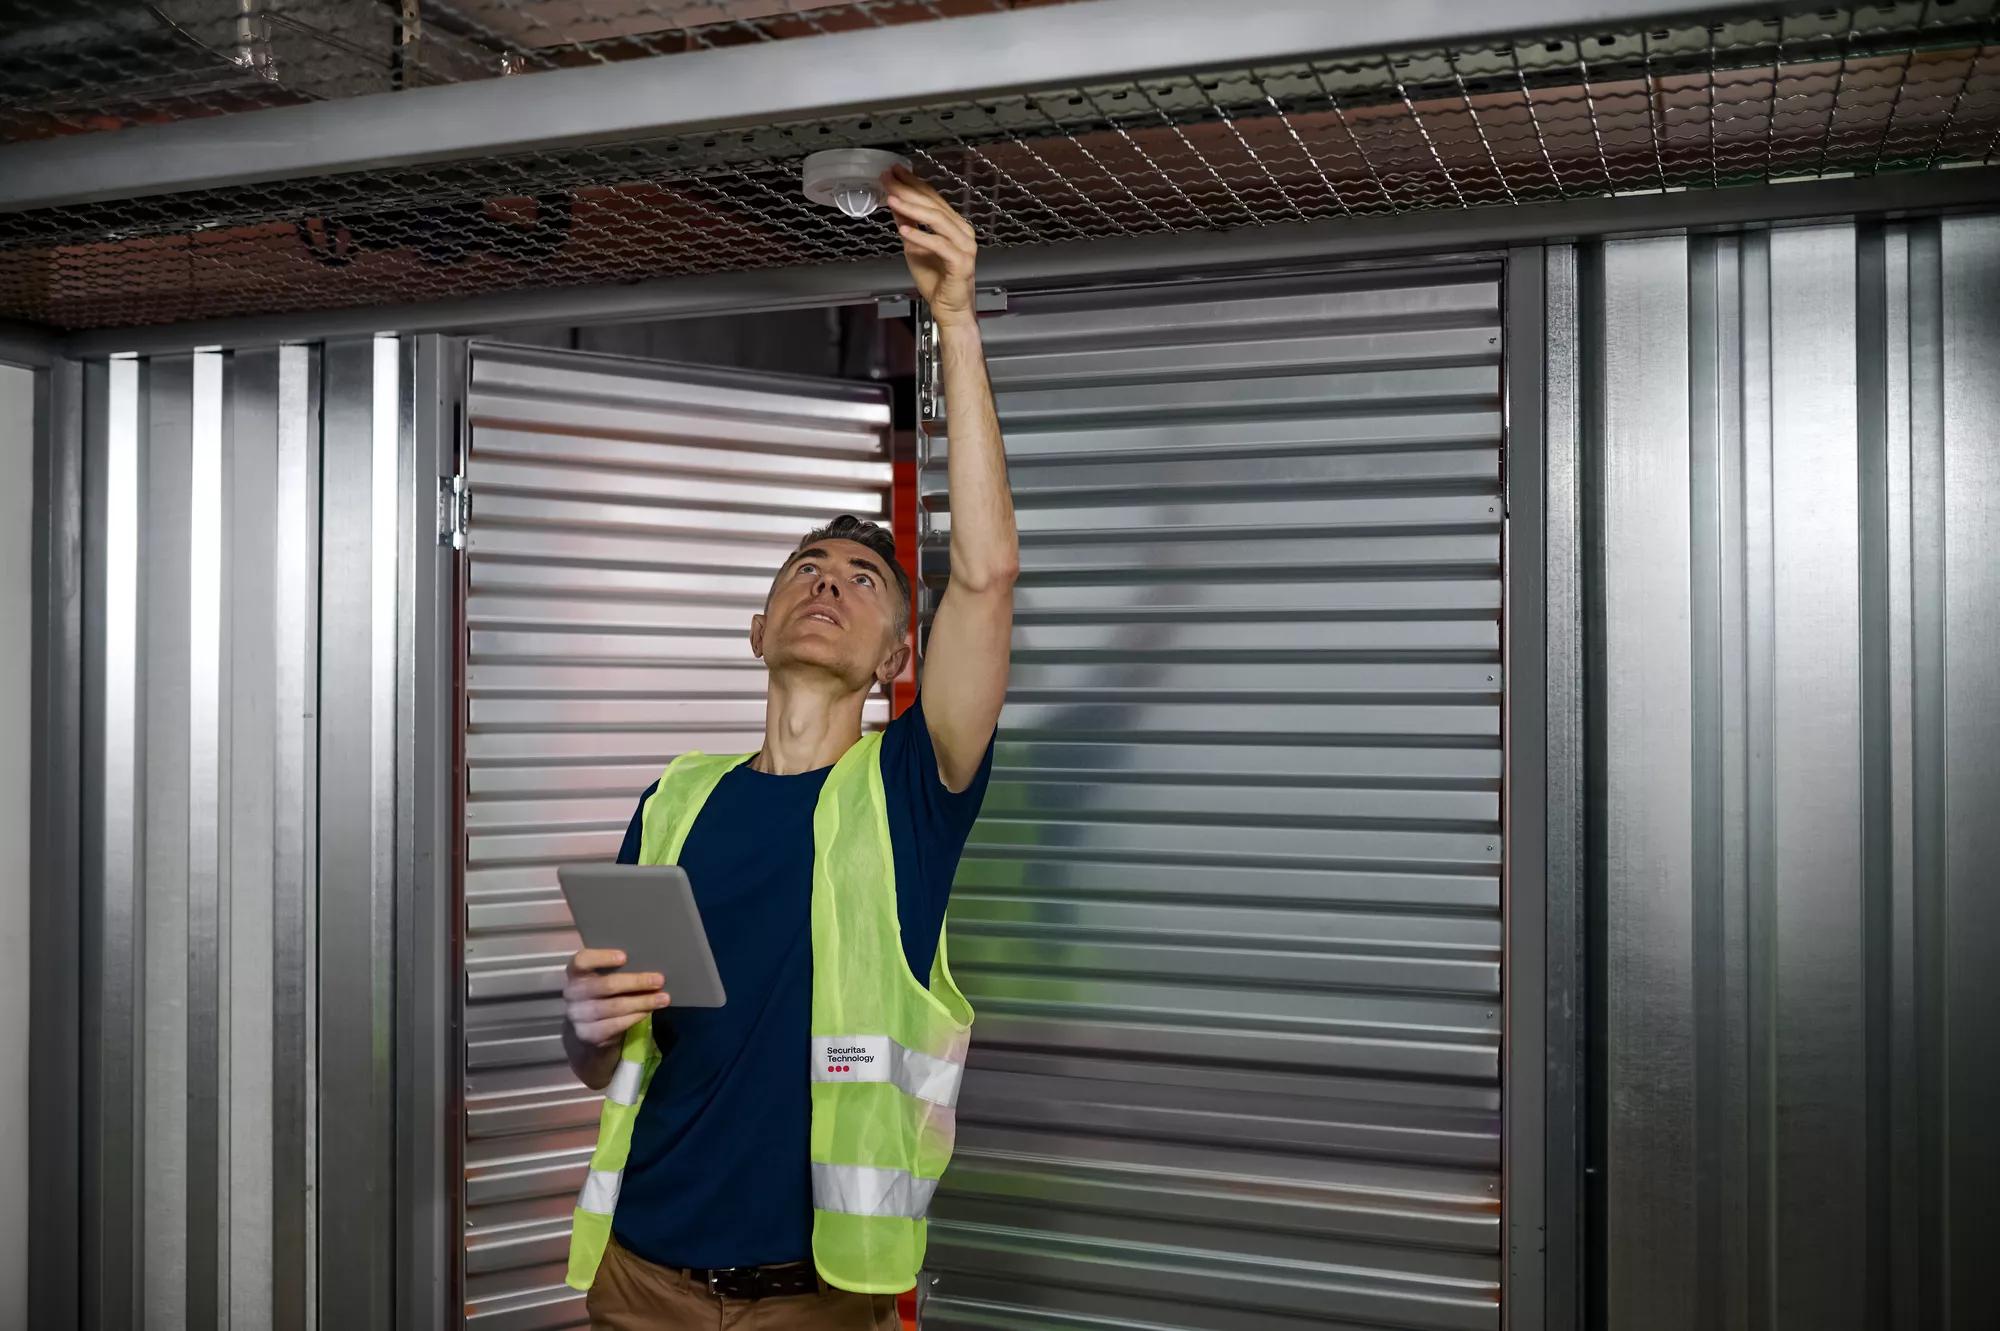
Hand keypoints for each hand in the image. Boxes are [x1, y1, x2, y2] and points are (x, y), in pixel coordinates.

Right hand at [562, 947, 668, 1048]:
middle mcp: (572, 993)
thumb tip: (650, 962)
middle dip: (636, 982)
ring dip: (642, 1002)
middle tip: (659, 980)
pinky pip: (615, 1025)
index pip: (581, 961)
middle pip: (605, 985)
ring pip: (614, 1007)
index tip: (624, 957)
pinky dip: (635, 1017)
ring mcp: (578, 1016)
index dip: (602, 958)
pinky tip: (648, 1011)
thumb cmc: (603, 993)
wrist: (588, 1027)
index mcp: (575, 973)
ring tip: (663, 999)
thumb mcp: (603, 977)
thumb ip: (618, 969)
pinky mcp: (587, 1035)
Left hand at [882, 165, 976, 326]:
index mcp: (953, 224)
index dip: (912, 182)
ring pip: (937, 220)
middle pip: (933, 204)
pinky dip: (921, 236)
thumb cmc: (936, 279)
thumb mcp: (914, 246)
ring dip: (912, 209)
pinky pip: (940, 245)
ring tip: (892, 200)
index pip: (932, 197)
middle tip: (889, 179)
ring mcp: (964, 245)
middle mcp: (961, 231)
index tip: (893, 171)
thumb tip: (894, 202)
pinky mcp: (961, 262)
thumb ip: (907, 223)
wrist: (949, 308)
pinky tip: (903, 230)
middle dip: (908, 190)